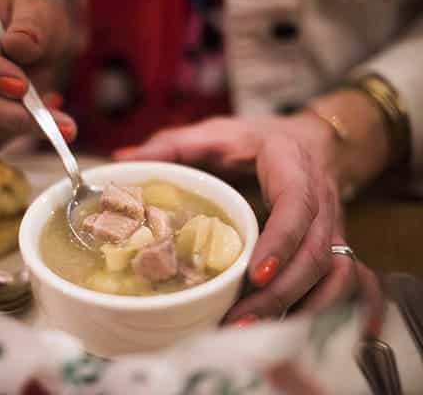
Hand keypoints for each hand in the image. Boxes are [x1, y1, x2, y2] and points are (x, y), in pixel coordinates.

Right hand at [0, 0, 76, 145]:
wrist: (25, 32)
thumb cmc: (23, 13)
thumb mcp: (33, 4)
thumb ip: (30, 22)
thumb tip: (18, 46)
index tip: (21, 86)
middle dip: (14, 114)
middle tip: (58, 124)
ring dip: (22, 129)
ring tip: (61, 120)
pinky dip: (22, 135)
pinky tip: (48, 118)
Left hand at [113, 108, 386, 323]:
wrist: (309, 140)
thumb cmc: (255, 139)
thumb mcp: (214, 133)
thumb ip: (170, 145)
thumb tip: (121, 159)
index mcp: (289, 163)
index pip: (296, 203)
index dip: (281, 240)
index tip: (255, 274)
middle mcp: (320, 196)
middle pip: (315, 252)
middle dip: (281, 293)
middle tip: (240, 323)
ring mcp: (333, 223)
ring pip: (334, 273)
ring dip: (302, 308)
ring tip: (256, 333)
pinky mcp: (334, 244)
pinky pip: (345, 282)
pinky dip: (322, 310)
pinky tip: (290, 330)